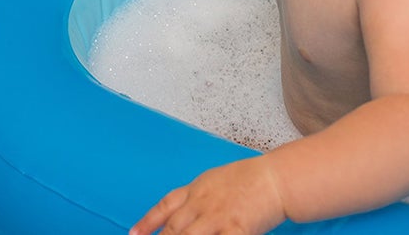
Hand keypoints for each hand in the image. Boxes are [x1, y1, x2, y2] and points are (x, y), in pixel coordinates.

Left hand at [129, 156, 285, 234]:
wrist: (274, 178)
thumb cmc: (249, 179)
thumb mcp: (215, 180)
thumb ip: (197, 196)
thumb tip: (182, 211)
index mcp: (197, 188)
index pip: (165, 205)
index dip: (147, 221)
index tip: (134, 234)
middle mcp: (203, 203)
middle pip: (174, 228)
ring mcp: (218, 217)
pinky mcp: (236, 229)